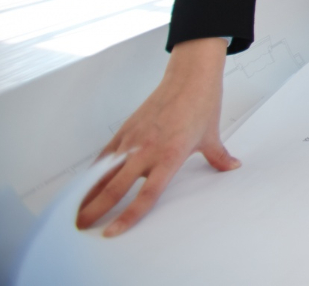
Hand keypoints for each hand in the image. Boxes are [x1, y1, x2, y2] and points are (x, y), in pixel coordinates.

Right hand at [76, 37, 234, 236]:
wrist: (190, 76)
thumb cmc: (202, 104)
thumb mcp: (212, 135)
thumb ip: (218, 157)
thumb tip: (232, 167)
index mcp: (170, 156)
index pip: (146, 194)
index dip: (128, 215)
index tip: (111, 231)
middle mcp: (148, 149)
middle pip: (116, 186)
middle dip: (96, 209)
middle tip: (81, 226)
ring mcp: (133, 139)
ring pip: (104, 171)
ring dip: (88, 192)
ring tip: (76, 210)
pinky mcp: (126, 129)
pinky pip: (105, 154)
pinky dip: (94, 170)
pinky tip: (86, 182)